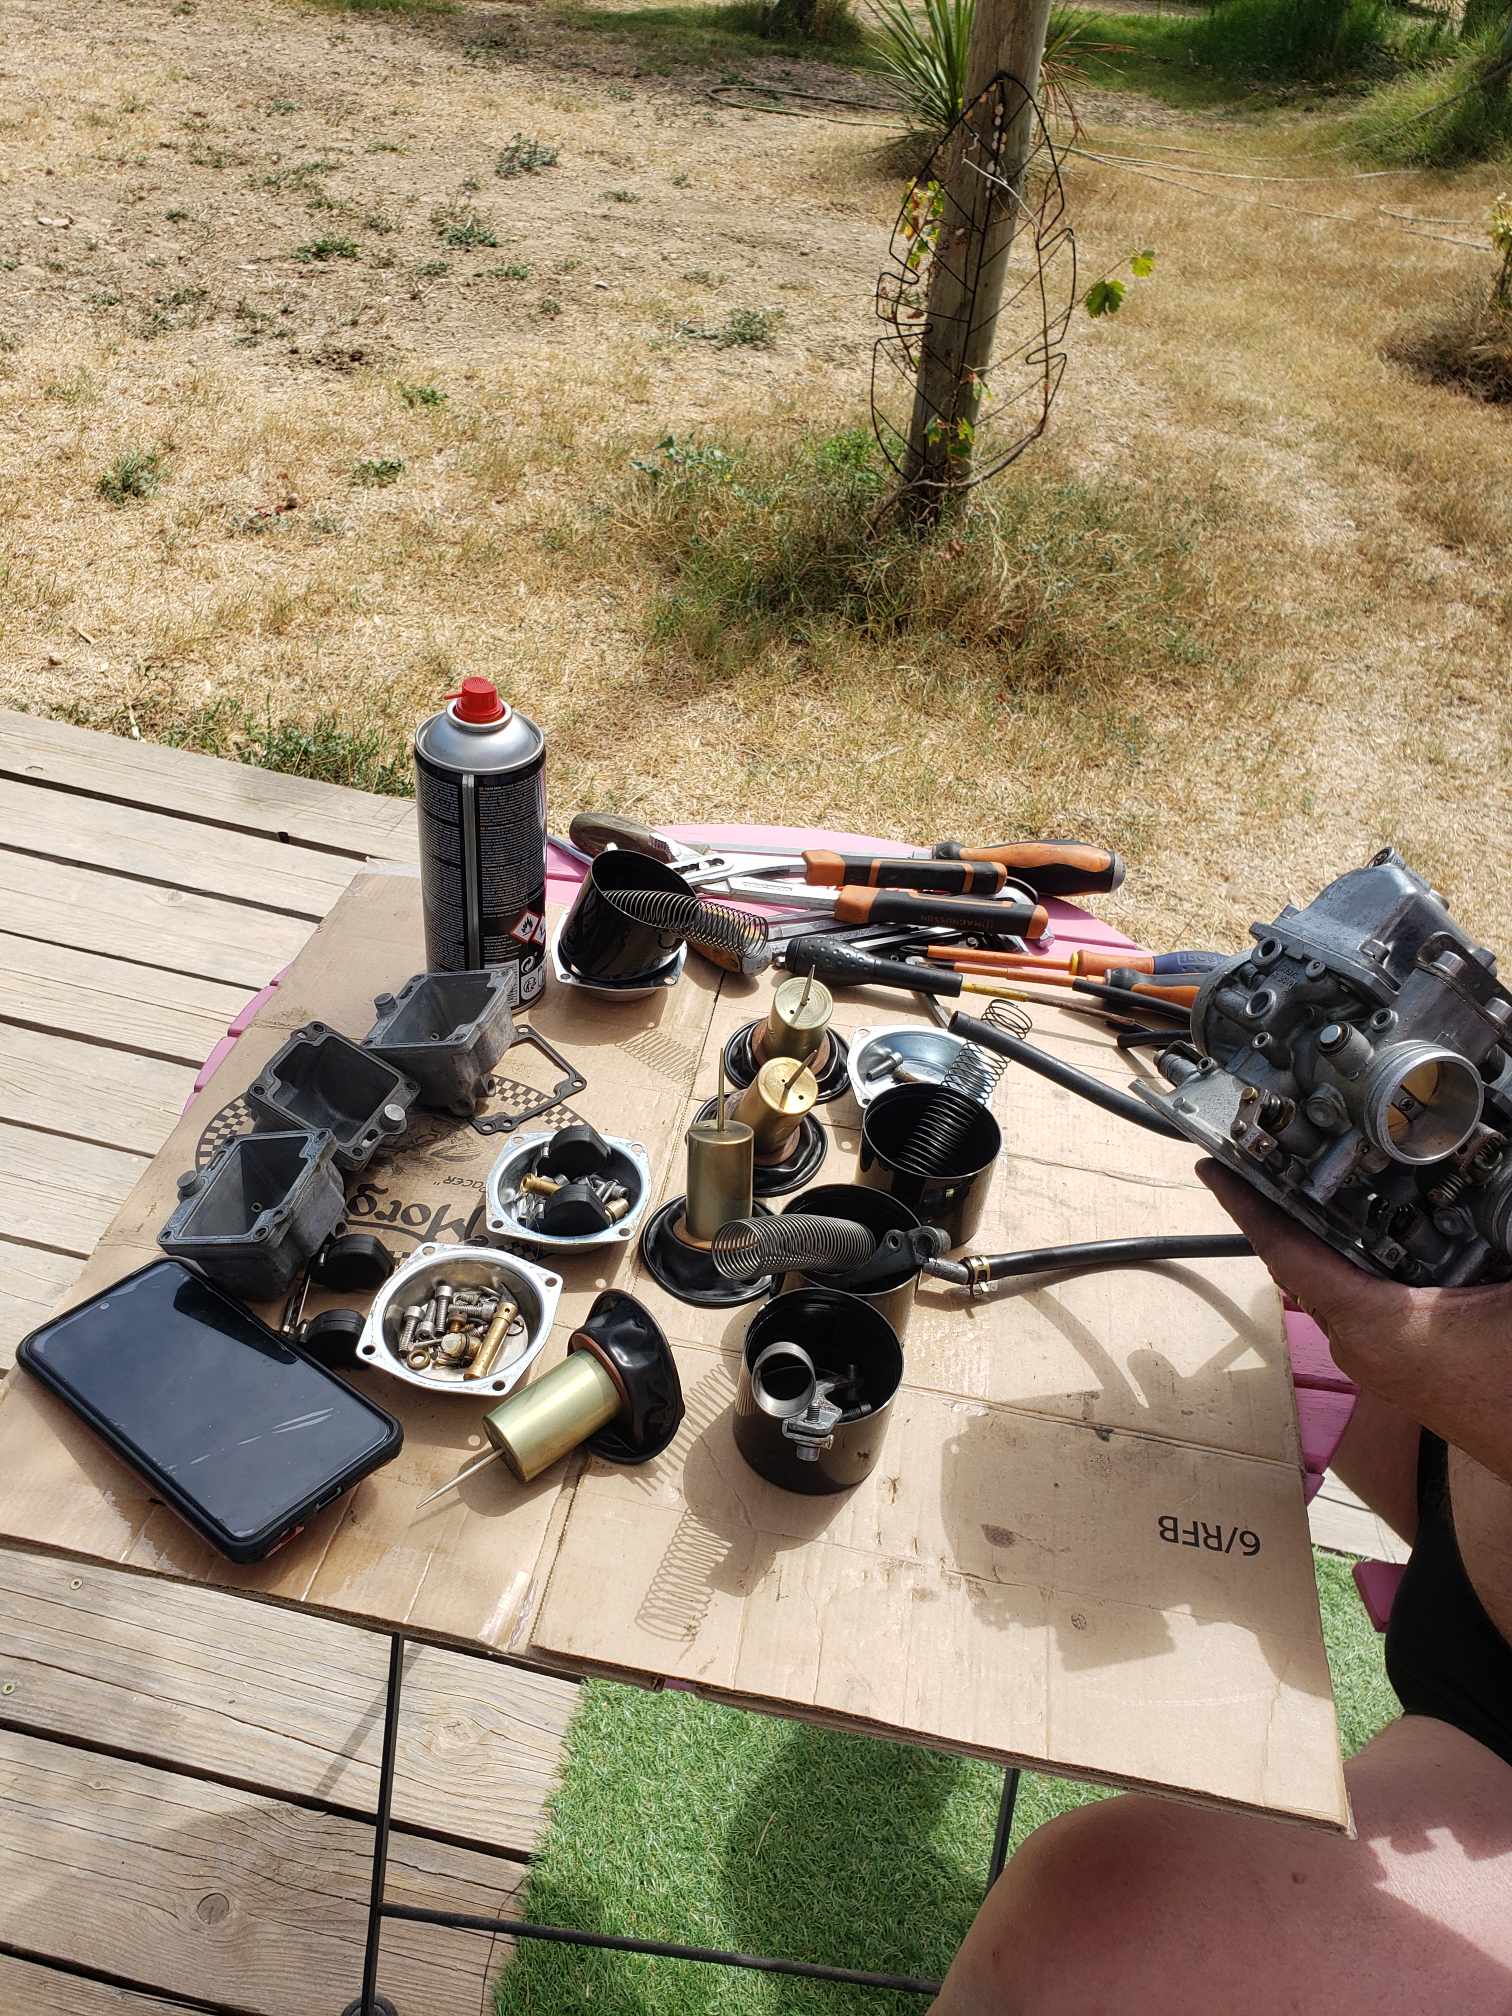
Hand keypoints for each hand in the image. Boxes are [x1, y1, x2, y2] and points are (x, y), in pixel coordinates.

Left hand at [1196, 1160, 1496, 1402]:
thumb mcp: (1509, 1302)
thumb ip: (1498, 1240)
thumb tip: (1499, 1194)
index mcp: (1372, 1322)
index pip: (1287, 1253)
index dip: (1246, 1207)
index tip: (1213, 1170)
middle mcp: (1357, 1343)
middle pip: (1300, 1265)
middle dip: (1284, 1212)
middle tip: (1273, 1158)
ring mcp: (1372, 1360)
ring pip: (1328, 1286)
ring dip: (1321, 1241)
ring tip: (1320, 1187)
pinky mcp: (1394, 1369)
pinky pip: (1355, 1305)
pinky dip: (1352, 1267)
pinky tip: (1380, 1238)